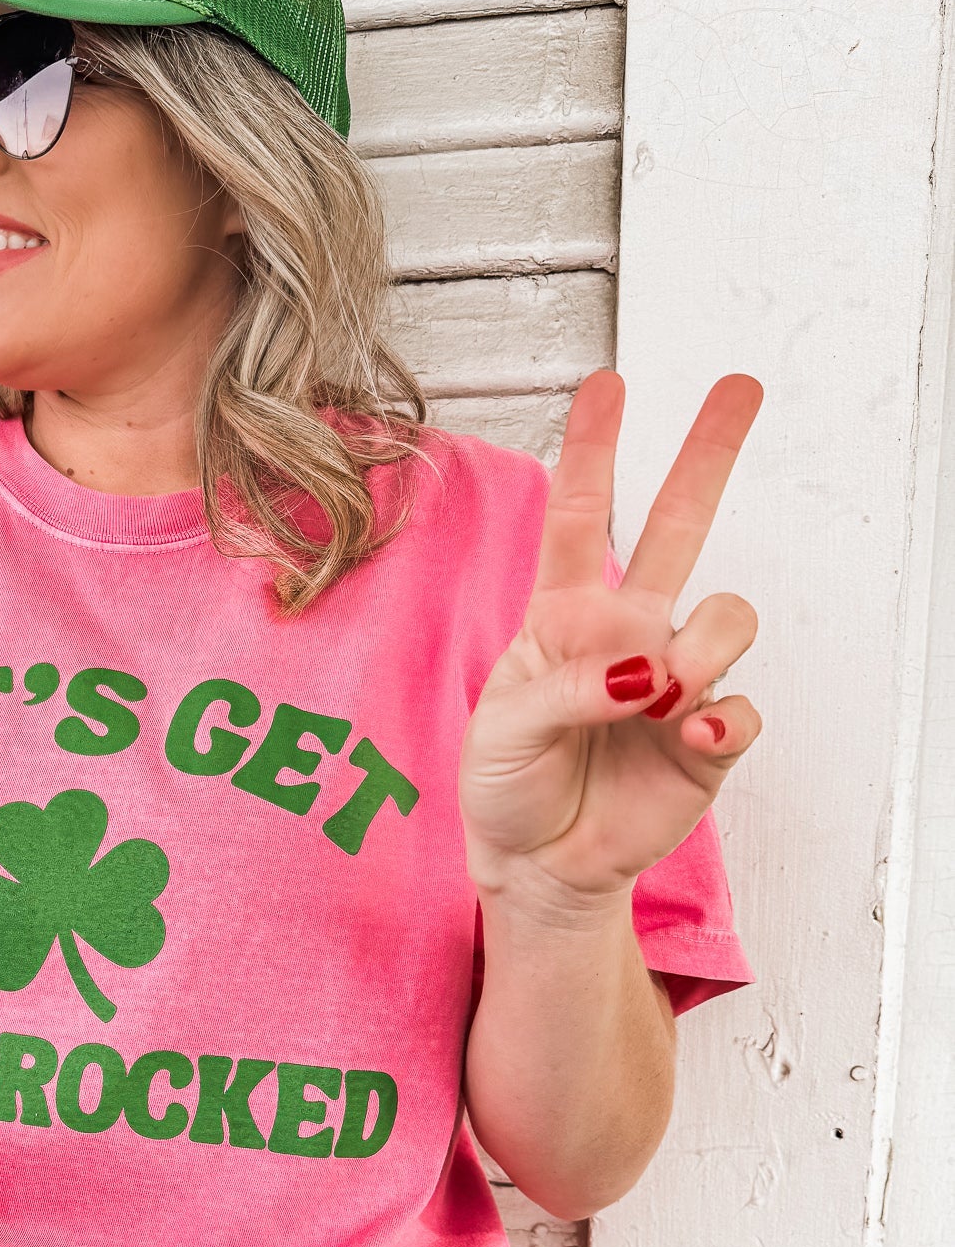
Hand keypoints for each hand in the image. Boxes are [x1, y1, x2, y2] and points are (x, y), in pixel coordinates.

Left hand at [459, 369, 762, 906]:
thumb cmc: (508, 783)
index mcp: (564, 615)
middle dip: (708, 454)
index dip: (595, 450)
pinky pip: (743, 704)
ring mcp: (674, 680)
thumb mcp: (504, 729)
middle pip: (678, 526)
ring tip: (657, 699)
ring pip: (728, 614)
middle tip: (740, 389)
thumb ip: (567, 687)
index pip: (582, 518)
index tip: (609, 384)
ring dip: (700, 648)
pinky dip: (721, 716)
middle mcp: (627, 633)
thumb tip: (644, 671)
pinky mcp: (707, 735)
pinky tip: (687, 733)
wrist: (535, 863)